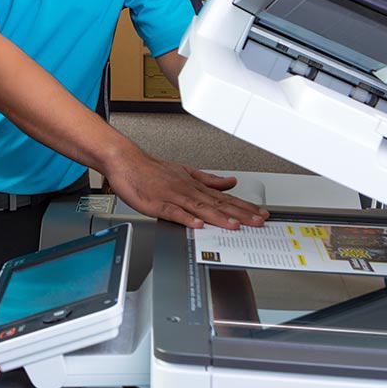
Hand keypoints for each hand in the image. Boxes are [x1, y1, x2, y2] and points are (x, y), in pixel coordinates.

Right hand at [103, 147, 268, 229]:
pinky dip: (186, 219)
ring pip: (200, 208)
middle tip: (258, 222)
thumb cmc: (152, 169)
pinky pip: (174, 213)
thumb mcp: (185, 171)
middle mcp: (187, 190)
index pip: (224, 198)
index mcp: (194, 185)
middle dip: (240, 214)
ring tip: (234, 226)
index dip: (244, 207)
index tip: (260, 214)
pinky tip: (198, 225)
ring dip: (218, 217)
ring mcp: (173, 197)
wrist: (126, 161)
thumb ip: (208, 179)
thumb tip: (230, 182)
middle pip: (217, 204)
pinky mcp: (157, 204)